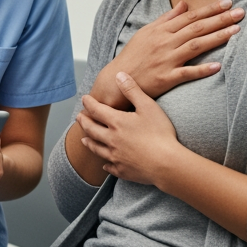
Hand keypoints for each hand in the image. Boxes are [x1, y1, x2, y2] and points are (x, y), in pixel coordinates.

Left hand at [75, 72, 184, 186]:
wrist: (167, 163)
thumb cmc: (160, 133)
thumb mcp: (148, 106)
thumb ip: (132, 90)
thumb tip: (119, 75)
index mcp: (116, 123)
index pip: (96, 110)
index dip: (89, 103)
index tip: (84, 99)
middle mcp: (111, 140)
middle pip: (91, 130)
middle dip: (84, 122)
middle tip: (79, 117)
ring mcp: (115, 156)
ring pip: (97, 149)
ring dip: (89, 143)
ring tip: (84, 140)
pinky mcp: (122, 170)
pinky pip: (110, 167)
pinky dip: (105, 165)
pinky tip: (104, 165)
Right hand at [95, 0, 242, 109]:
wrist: (117, 79)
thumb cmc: (133, 56)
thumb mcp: (147, 33)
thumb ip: (167, 18)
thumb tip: (184, 4)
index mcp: (161, 31)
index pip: (190, 16)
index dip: (210, 9)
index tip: (228, 2)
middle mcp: (165, 43)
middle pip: (196, 28)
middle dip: (220, 19)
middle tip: (240, 12)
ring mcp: (166, 60)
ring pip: (195, 46)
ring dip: (217, 37)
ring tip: (236, 30)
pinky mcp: (166, 78)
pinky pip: (187, 73)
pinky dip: (202, 69)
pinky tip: (218, 66)